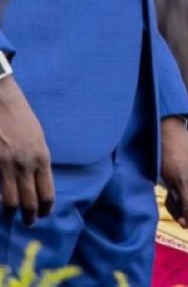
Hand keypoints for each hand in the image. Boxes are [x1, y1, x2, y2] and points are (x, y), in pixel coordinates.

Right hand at [0, 78, 51, 225]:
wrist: (1, 101)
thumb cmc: (20, 117)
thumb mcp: (37, 138)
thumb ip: (37, 159)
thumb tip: (36, 178)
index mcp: (42, 157)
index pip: (47, 192)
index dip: (45, 207)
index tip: (43, 214)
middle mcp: (26, 165)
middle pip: (29, 201)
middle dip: (29, 216)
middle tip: (28, 222)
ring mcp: (6, 165)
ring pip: (9, 201)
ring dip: (11, 213)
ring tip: (11, 217)